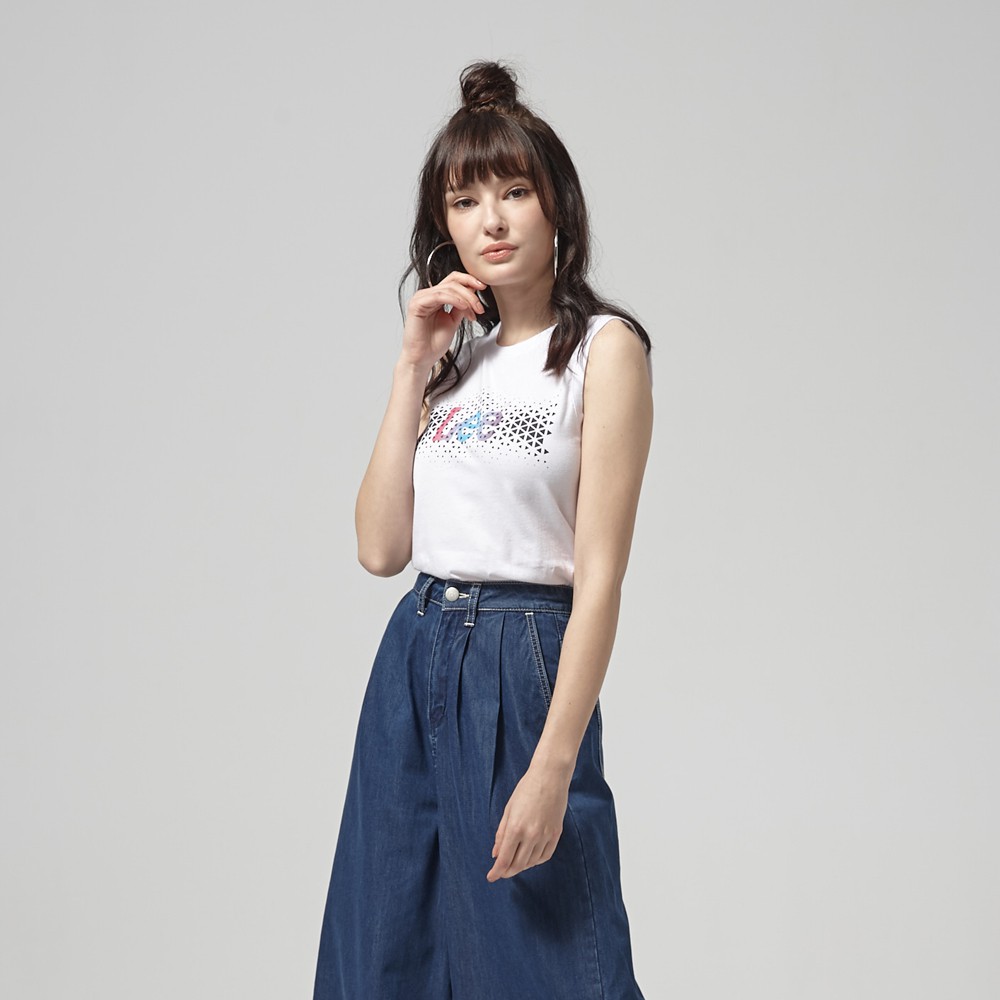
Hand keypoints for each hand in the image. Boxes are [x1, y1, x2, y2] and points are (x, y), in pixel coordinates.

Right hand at [400, 271, 486, 371]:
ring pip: (448, 288)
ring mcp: (421, 298)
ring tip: (474, 312)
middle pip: (452, 281)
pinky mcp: (417, 304)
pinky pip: (439, 295)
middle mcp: (427, 294)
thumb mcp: (454, 321)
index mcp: (435, 297)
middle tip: (480, 307)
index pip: (453, 280)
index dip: (469, 281)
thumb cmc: (434, 343)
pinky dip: (454, 299)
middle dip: (470, 293)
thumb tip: (473, 291)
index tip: (484, 287)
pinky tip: (463, 307)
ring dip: (465, 298)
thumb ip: (461, 306)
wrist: (423, 359)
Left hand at [486, 764, 569, 881]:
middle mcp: (531, 835)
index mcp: (516, 827)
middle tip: (501, 872)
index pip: (504, 858)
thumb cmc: (526, 789)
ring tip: (514, 864)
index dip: (497, 871)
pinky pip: (545, 856)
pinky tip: (529, 858)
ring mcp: (545, 835)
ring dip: (521, 866)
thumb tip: (496, 854)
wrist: (550, 777)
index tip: (491, 877)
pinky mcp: (556, 834)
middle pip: (518, 864)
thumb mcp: (508, 809)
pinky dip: (535, 861)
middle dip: (507, 871)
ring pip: (531, 862)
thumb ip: (501, 834)